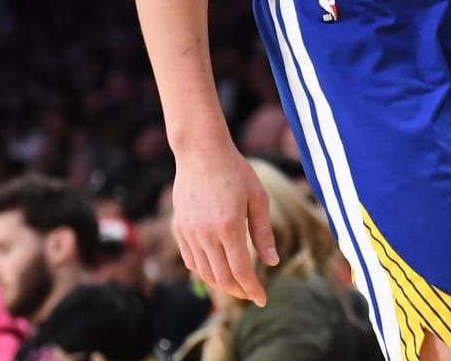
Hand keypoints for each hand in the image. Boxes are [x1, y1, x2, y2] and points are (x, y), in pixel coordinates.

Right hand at [172, 137, 278, 306]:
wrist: (201, 152)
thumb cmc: (235, 171)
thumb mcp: (258, 198)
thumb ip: (263, 233)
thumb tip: (271, 263)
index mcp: (229, 226)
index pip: (241, 271)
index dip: (253, 290)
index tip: (262, 299)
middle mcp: (206, 233)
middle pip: (222, 278)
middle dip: (239, 291)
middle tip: (252, 294)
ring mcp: (189, 232)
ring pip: (204, 273)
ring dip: (221, 285)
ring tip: (237, 286)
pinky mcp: (178, 228)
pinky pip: (190, 260)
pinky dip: (205, 271)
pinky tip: (217, 269)